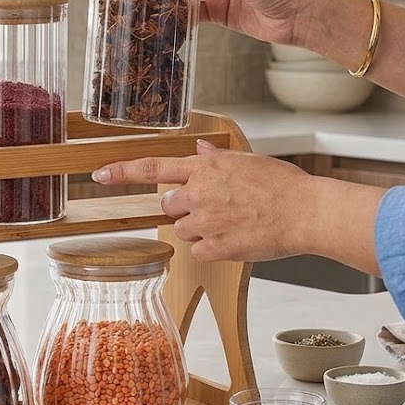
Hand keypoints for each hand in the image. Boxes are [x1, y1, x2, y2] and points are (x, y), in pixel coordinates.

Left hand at [92, 139, 316, 262]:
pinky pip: (197, 250)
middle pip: (168, 204)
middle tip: (216, 206)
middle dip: (184, 206)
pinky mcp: (214, 247)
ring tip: (232, 222)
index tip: (99, 174)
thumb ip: (217, 161)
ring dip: (200, 228)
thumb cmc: (283, 185)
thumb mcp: (248, 161)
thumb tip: (199, 154)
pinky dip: (212, 248)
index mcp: (204, 169)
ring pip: (183, 229)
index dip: (122, 172)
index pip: (152, 168)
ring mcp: (204, 222)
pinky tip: (235, 238)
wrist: (305, 212)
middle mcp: (198, 193)